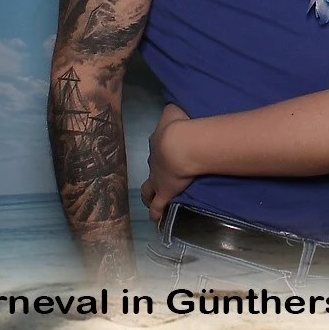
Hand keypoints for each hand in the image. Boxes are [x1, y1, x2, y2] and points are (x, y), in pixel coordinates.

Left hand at [142, 104, 193, 224]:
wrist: (181, 145)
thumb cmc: (180, 127)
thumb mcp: (174, 111)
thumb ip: (172, 111)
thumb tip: (174, 110)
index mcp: (157, 142)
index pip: (157, 146)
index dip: (162, 148)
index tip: (167, 150)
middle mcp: (153, 162)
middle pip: (150, 168)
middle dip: (153, 172)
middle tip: (160, 175)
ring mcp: (157, 179)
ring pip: (148, 189)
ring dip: (148, 195)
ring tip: (149, 200)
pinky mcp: (164, 193)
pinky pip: (158, 206)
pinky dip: (156, 213)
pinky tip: (156, 219)